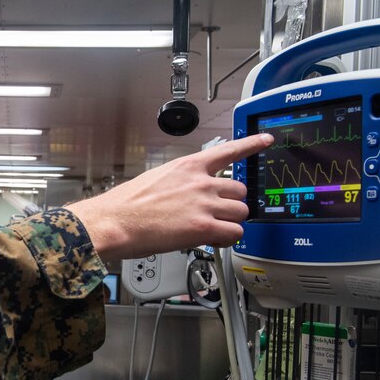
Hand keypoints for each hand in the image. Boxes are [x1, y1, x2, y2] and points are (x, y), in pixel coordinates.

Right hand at [68, 133, 272, 262]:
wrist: (114, 222)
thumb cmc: (125, 206)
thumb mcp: (155, 180)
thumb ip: (180, 185)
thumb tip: (188, 198)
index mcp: (187, 167)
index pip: (228, 150)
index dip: (251, 144)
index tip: (265, 139)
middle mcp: (200, 182)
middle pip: (239, 190)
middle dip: (230, 204)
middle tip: (215, 214)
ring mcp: (204, 204)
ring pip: (240, 212)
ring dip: (229, 222)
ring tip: (210, 229)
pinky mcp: (204, 227)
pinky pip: (235, 233)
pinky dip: (227, 239)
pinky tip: (213, 240)